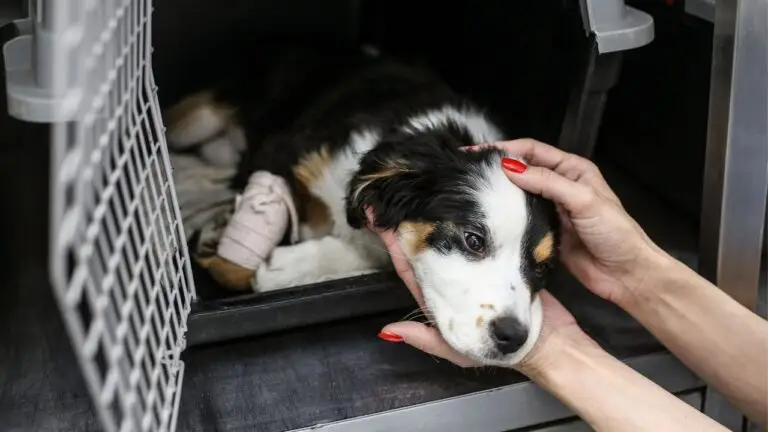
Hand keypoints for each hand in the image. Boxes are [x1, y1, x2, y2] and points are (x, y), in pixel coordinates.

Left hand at [369, 216, 596, 375]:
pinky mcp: (502, 254)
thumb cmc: (505, 349)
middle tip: (393, 198)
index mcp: (442, 296)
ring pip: (456, 234)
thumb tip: (389, 330)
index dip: (395, 246)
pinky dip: (476, 217)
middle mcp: (458, 276)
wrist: (550, 341)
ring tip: (420, 191)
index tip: (380, 223)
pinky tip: (464, 195)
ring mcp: (480, 264)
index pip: (411, 268)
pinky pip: (486, 231)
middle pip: (428, 243)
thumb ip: (427, 340)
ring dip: (436, 213)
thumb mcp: (462, 352)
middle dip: (410, 221)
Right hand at [476, 139, 669, 304]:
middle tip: (469, 171)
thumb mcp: (583, 200)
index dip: (505, 149)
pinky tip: (489, 217)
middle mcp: (561, 186)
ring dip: (499, 192)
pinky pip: (521, 220)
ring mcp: (552, 210)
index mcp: (573, 170)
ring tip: (472, 191)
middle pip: (523, 171)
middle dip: (497, 168)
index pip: (532, 151)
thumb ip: (548, 182)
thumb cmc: (615, 233)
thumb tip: (511, 168)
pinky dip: (506, 217)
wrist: (626, 274)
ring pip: (519, 195)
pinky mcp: (545, 232)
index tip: (479, 152)